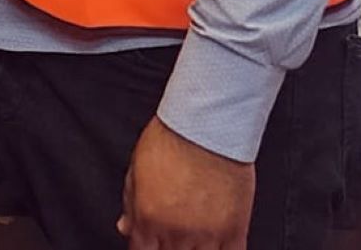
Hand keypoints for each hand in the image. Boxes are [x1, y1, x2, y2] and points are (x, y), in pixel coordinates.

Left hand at [117, 117, 252, 249]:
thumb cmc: (171, 138)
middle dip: (169, 248)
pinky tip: (217, 246)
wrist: (206, 124)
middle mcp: (176, 232)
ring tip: (194, 236)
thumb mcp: (137, 169)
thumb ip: (131, 204)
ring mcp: (207, 235)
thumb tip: (126, 227)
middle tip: (174, 234)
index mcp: (148, 218)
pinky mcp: (234, 229)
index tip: (151, 244)